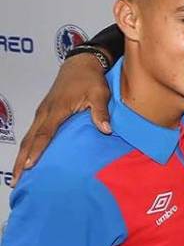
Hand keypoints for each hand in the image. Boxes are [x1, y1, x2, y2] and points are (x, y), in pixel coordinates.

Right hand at [14, 54, 111, 185]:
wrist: (80, 64)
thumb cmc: (91, 80)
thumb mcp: (100, 93)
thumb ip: (101, 112)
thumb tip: (105, 129)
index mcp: (57, 110)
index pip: (44, 134)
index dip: (36, 151)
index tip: (28, 166)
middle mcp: (44, 113)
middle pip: (29, 140)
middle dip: (21, 161)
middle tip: (16, 181)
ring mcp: (42, 113)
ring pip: (28, 138)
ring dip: (21, 156)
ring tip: (17, 176)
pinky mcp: (44, 113)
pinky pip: (33, 133)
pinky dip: (28, 147)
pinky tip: (27, 159)